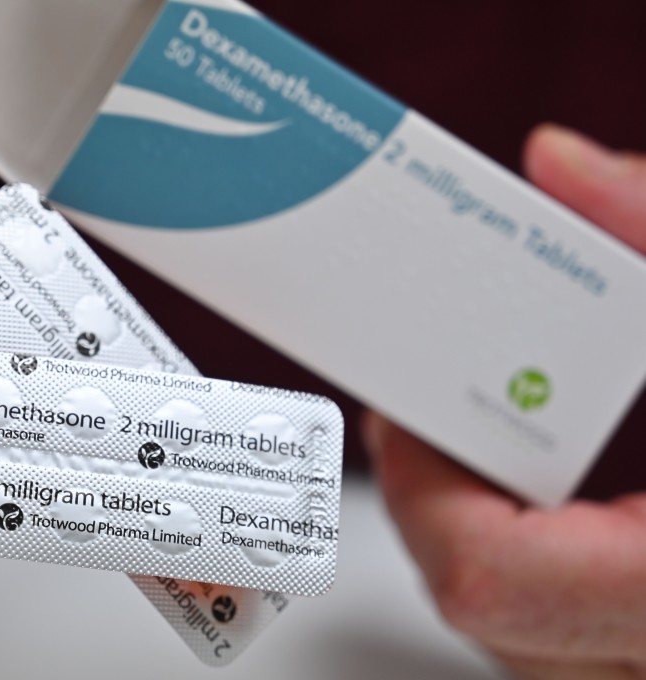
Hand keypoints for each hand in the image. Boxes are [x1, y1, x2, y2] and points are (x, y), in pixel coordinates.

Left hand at [363, 125, 645, 677]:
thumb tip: (561, 167)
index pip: (491, 581)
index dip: (422, 490)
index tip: (410, 410)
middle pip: (488, 609)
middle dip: (439, 499)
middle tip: (432, 412)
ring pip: (522, 637)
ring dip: (482, 534)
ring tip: (483, 442)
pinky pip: (569, 637)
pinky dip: (540, 562)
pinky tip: (552, 492)